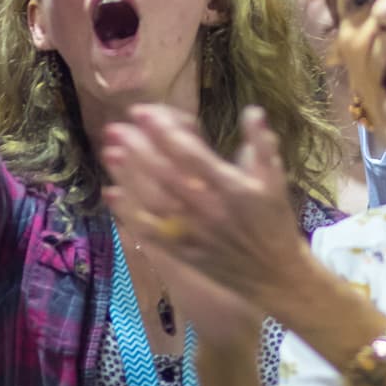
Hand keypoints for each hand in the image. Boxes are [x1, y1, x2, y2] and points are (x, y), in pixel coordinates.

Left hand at [102, 105, 305, 320]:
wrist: (274, 275)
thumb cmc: (275, 221)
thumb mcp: (275, 179)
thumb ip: (262, 143)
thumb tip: (252, 110)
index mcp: (232, 187)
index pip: (192, 154)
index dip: (165, 132)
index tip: (143, 113)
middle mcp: (209, 209)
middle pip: (166, 175)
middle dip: (139, 149)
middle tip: (116, 127)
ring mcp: (193, 233)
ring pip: (154, 202)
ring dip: (130, 177)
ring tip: (110, 152)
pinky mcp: (183, 253)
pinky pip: (151, 233)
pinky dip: (129, 214)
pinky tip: (112, 195)